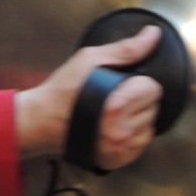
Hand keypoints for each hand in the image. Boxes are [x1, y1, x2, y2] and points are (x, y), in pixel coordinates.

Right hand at [14, 26, 162, 170]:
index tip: (121, 83)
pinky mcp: (116, 160)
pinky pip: (140, 145)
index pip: (153, 89)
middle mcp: (121, 132)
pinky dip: (133, 134)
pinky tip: (115, 126)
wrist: (41, 121)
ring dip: (137, 118)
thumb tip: (153, 34)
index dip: (138, 81)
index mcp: (117, 106)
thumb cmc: (62, 89)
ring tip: (114, 112)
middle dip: (138, 99)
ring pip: (150, 127)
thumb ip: (126, 49)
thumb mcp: (90, 59)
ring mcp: (119, 150)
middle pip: (153, 108)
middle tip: (115, 96)